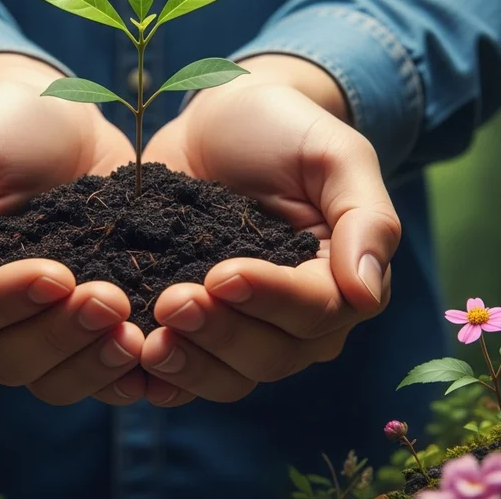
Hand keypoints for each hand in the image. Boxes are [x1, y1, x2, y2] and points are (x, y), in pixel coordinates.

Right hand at [0, 54, 144, 405]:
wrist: (60, 119)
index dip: (9, 302)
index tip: (57, 275)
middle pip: (8, 359)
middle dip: (61, 335)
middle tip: (111, 300)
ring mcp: (29, 334)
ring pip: (52, 380)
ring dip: (94, 363)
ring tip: (135, 335)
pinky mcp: (79, 334)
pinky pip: (96, 376)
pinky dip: (123, 377)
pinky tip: (153, 358)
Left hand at [139, 55, 400, 405]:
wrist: (219, 120)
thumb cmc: (285, 129)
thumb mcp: (335, 155)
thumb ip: (366, 218)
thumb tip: (366, 290)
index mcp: (340, 281)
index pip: (315, 311)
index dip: (270, 300)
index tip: (222, 275)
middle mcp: (299, 321)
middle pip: (271, 355)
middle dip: (221, 333)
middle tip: (171, 301)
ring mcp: (246, 330)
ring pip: (230, 377)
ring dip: (190, 364)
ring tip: (149, 339)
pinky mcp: (197, 332)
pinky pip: (186, 376)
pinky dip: (162, 379)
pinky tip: (134, 367)